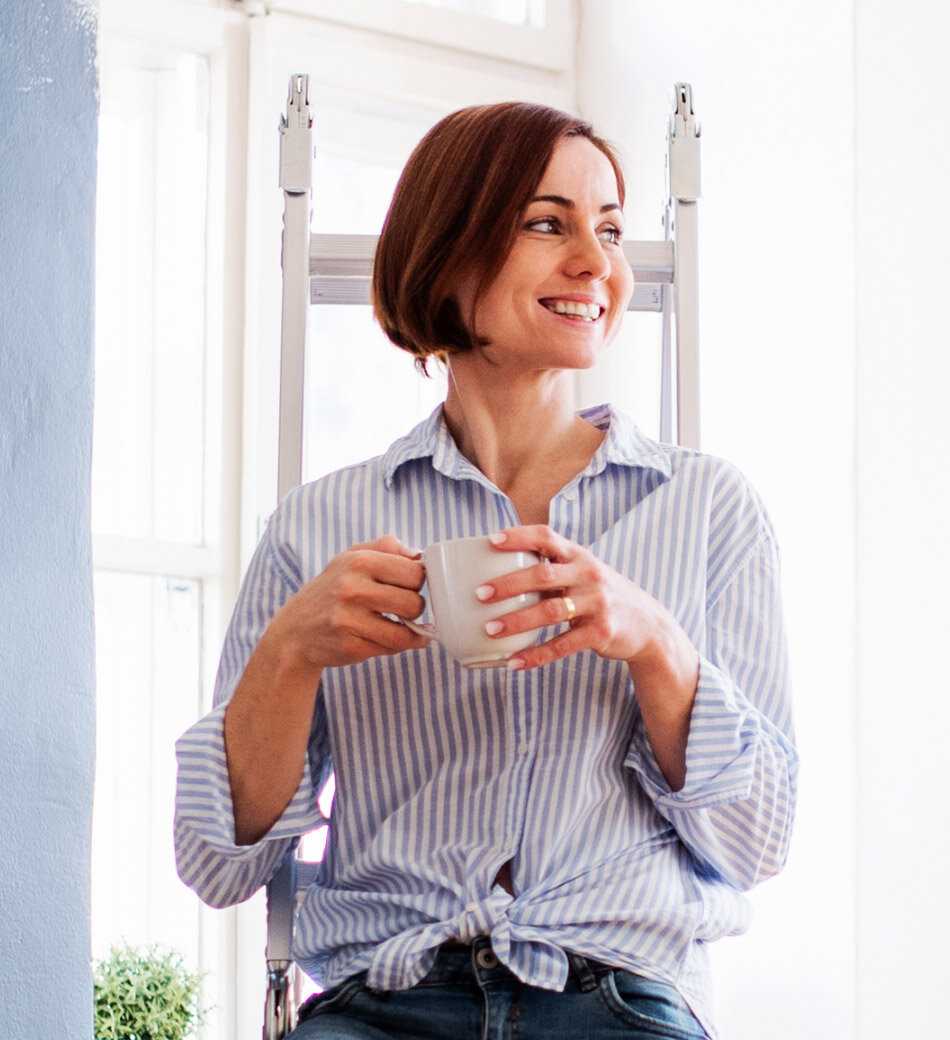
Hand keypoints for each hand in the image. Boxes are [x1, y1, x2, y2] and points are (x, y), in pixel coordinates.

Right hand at [270, 534, 429, 670]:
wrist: (295, 631)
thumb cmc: (333, 590)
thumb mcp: (352, 557)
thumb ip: (387, 547)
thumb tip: (419, 555)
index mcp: (359, 561)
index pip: (415, 572)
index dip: (418, 581)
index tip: (410, 586)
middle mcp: (352, 589)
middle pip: (415, 603)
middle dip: (415, 607)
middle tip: (403, 607)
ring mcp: (349, 620)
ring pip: (405, 632)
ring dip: (409, 630)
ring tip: (399, 624)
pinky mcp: (350, 647)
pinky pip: (391, 649)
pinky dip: (396, 646)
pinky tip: (387, 638)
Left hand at [476, 525, 668, 670]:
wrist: (649, 625)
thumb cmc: (601, 596)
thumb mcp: (583, 574)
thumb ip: (552, 571)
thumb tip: (499, 573)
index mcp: (579, 555)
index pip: (546, 537)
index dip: (518, 536)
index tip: (490, 541)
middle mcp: (589, 575)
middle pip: (543, 575)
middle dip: (509, 584)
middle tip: (480, 593)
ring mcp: (597, 604)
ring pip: (549, 611)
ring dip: (517, 621)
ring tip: (490, 629)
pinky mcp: (600, 633)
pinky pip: (562, 645)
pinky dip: (535, 655)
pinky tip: (514, 662)